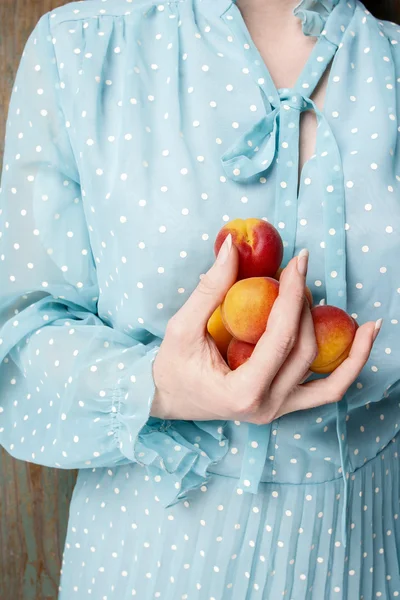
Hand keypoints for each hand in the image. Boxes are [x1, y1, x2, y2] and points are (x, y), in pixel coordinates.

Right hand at [150, 235, 379, 423]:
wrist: (166, 400)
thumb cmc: (170, 367)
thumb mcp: (182, 327)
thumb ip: (209, 289)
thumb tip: (232, 247)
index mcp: (242, 392)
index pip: (280, 338)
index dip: (293, 296)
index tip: (298, 262)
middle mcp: (267, 406)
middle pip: (305, 351)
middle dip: (307, 305)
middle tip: (300, 270)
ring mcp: (278, 410)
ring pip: (329, 381)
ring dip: (350, 350)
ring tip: (369, 323)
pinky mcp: (283, 407)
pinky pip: (324, 392)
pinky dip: (347, 370)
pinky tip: (362, 344)